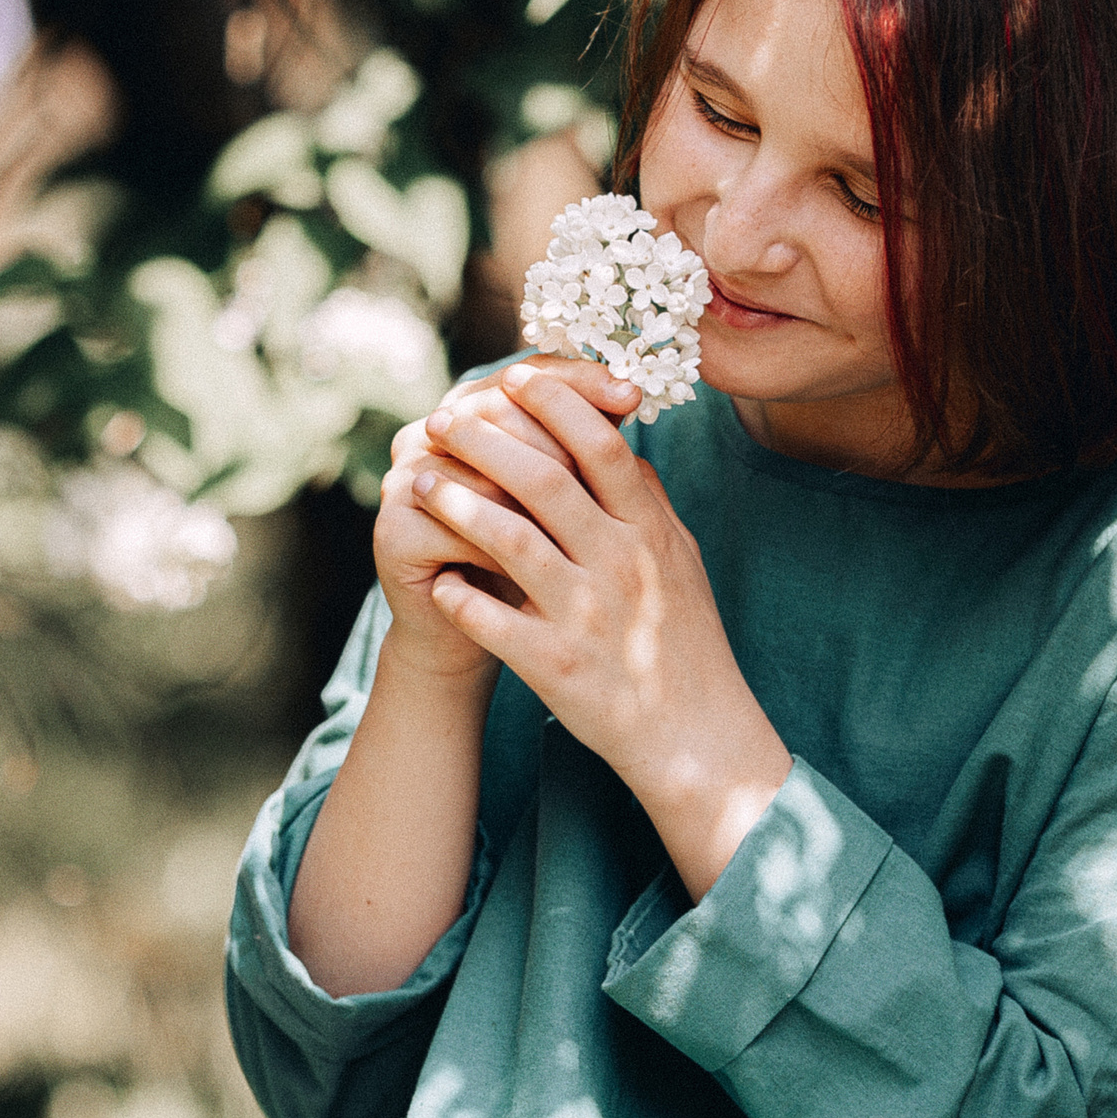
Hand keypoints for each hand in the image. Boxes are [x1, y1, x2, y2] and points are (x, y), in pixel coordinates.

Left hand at [410, 363, 791, 896]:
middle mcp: (623, 564)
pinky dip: (461, 600)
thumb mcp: (679, 562)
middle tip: (441, 418)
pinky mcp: (561, 669)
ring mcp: (591, 617)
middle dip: (485, 439)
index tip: (508, 379)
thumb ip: (647, 501)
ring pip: (513, 542)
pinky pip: (497, 625)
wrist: (698, 738)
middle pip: (545, 478)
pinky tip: (434, 581)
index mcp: (651, 531)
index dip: (552, 402)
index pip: (600, 443)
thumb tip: (617, 439)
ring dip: (458, 505)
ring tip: (419, 482)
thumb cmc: (684, 643)